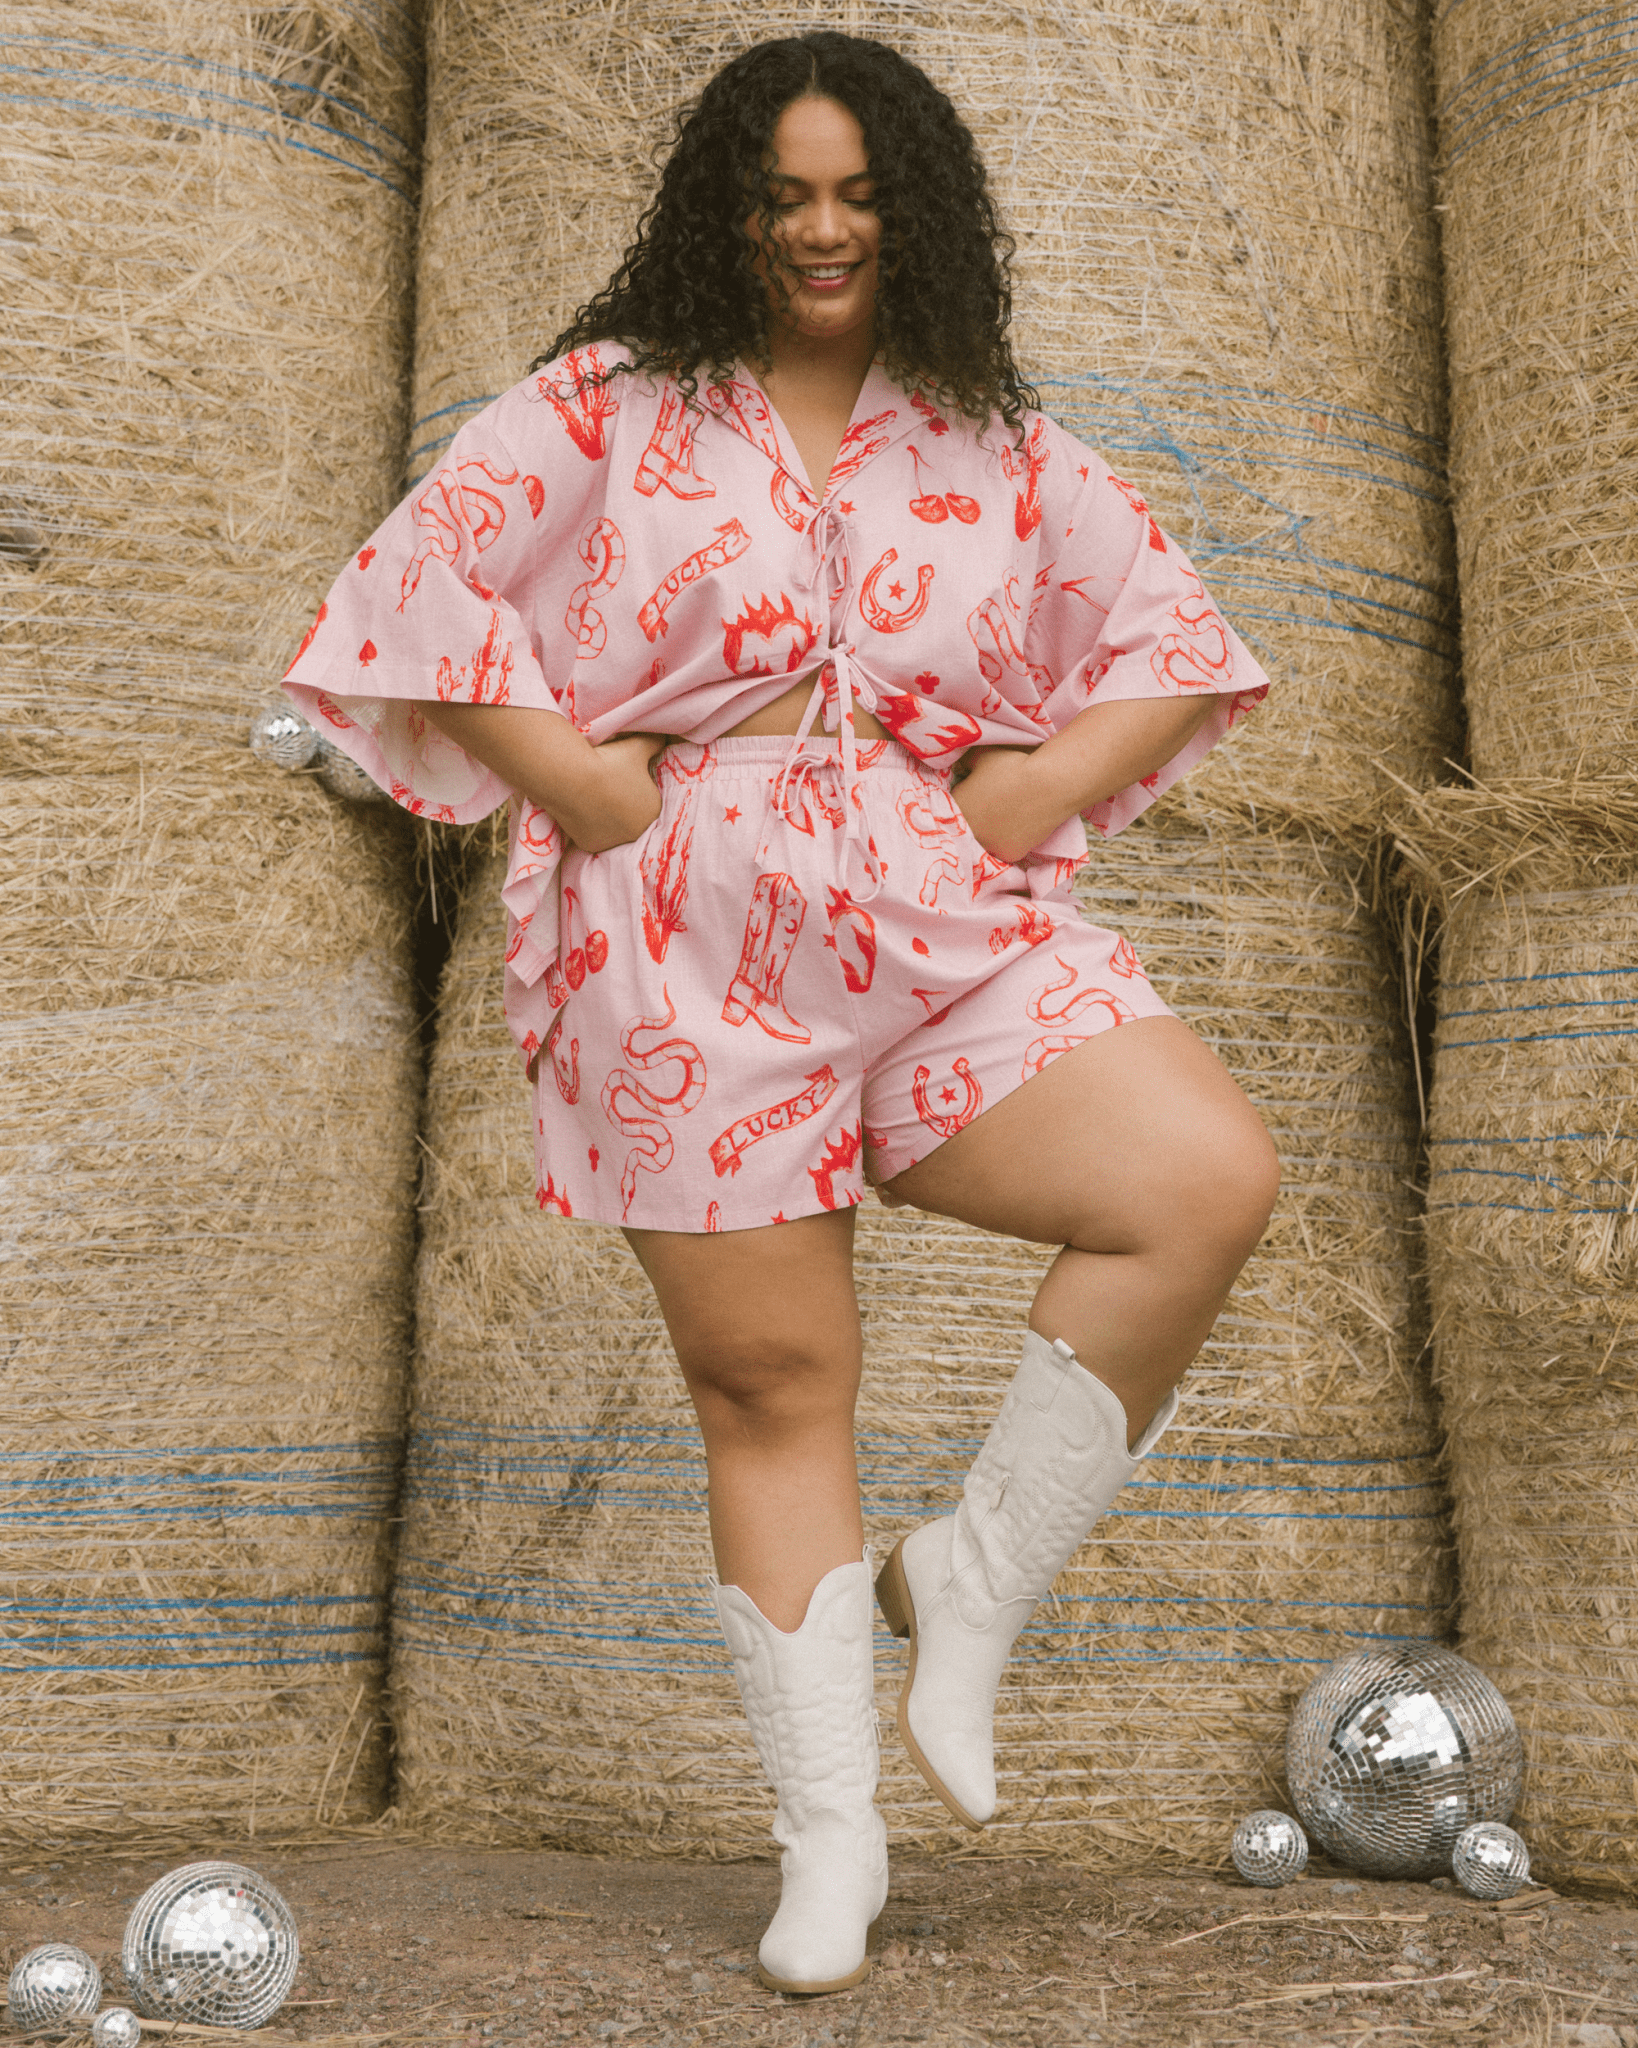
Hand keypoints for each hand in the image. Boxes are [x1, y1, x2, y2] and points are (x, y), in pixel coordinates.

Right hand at [565, 732, 667, 852]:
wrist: (573, 777)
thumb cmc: (611, 761)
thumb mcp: (639, 745)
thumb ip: (655, 743)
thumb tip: (663, 738)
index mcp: (653, 810)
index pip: (648, 801)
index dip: (636, 788)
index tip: (623, 778)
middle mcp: (637, 832)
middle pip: (631, 818)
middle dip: (623, 806)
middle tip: (607, 787)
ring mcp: (613, 842)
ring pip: (612, 829)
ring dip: (606, 817)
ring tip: (593, 797)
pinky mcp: (591, 846)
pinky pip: (592, 834)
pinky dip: (588, 824)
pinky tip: (582, 808)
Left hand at [952, 746, 1062, 863]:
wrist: (1048, 785)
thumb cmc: (1012, 766)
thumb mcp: (979, 755)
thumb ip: (963, 764)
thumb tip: (960, 768)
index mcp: (957, 808)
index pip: (950, 806)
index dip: (962, 797)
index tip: (972, 791)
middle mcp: (968, 833)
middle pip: (965, 826)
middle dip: (973, 816)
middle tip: (988, 805)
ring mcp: (989, 846)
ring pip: (983, 840)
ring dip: (987, 831)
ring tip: (1002, 816)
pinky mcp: (1009, 855)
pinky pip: (1002, 847)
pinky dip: (1006, 838)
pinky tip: (1014, 826)